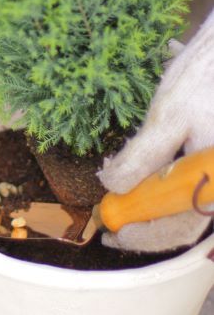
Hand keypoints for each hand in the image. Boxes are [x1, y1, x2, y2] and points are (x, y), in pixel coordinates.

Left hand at [98, 9, 213, 250]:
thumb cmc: (204, 79)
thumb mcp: (168, 116)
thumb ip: (142, 157)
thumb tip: (113, 186)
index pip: (179, 226)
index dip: (142, 234)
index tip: (111, 230)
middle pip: (183, 220)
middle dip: (145, 223)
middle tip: (111, 220)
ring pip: (187, 205)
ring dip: (154, 206)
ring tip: (123, 197)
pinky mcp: (213, 160)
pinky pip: (192, 186)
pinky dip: (166, 187)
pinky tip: (144, 177)